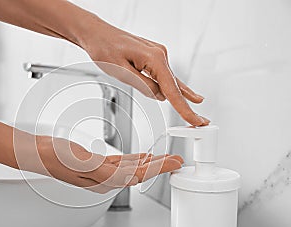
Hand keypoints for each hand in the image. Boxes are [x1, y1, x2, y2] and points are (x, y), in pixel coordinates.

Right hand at [17, 135, 182, 193]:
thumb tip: (130, 177)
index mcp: (103, 180)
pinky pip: (121, 162)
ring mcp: (101, 171)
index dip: (159, 169)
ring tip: (165, 157)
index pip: (138, 176)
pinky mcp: (97, 164)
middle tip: (177, 159)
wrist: (38, 151)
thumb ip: (106, 171)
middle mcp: (105, 179)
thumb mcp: (81, 162)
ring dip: (150, 162)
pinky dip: (134, 158)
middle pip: (139, 173)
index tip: (175, 162)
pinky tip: (142, 155)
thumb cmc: (55, 157)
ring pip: (132, 168)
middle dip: (160, 166)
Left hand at [80, 23, 209, 126]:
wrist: (96, 33)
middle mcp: (160, 54)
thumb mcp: (121, 71)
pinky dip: (174, 87)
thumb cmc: (104, 48)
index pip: (172, 89)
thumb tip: (160, 96)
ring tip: (196, 113)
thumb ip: (143, 85)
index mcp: (154, 58)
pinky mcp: (152, 56)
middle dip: (188, 106)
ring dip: (182, 98)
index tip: (195, 120)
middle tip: (202, 122)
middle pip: (176, 86)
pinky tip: (185, 93)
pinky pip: (165, 75)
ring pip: (172, 81)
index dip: (184, 108)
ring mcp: (157, 54)